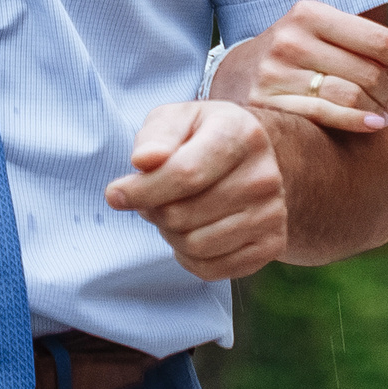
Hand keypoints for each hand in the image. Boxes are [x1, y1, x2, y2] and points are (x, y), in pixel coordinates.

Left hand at [105, 102, 286, 280]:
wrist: (248, 159)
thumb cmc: (201, 136)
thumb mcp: (176, 119)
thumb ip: (156, 136)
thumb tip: (143, 161)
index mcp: (241, 133)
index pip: (185, 174)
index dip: (141, 190)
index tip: (115, 194)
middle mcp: (264, 175)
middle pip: (183, 215)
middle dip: (154, 211)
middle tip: (153, 199)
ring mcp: (272, 213)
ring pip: (195, 246)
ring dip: (170, 235)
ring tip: (174, 212)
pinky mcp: (272, 245)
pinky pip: (212, 269)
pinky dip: (189, 258)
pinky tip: (192, 232)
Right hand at [218, 0, 387, 134]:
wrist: (236, 75)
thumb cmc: (300, 55)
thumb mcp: (335, 38)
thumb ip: (381, 44)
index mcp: (310, 13)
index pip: (379, 40)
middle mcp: (290, 38)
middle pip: (367, 72)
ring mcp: (275, 72)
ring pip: (350, 95)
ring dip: (377, 109)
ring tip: (381, 114)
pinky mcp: (266, 103)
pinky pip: (326, 116)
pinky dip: (357, 122)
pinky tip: (372, 125)